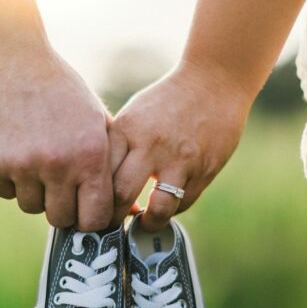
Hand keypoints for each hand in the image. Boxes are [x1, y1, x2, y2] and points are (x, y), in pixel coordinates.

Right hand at [0, 47, 113, 230]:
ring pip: (30, 206)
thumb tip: (130, 212)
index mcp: (90, 155)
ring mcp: (21, 165)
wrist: (10, 59)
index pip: (95, 218)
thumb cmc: (61, 92)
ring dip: (34, 190)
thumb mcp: (96, 121)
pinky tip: (14, 148)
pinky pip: (3, 191)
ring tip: (35, 156)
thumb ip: (113, 166)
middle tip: (58, 183)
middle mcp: (57, 164)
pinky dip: (8, 178)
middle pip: (60, 218)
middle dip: (61, 206)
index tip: (84, 210)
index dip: (90, 218)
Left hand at [109, 61, 250, 230]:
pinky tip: (166, 205)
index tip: (92, 208)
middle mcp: (151, 146)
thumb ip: (118, 147)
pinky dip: (172, 210)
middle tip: (112, 225)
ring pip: (158, 208)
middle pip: (121, 196)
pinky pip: (183, 203)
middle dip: (113, 218)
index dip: (93, 198)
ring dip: (148, 223)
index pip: (100, 174)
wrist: (214, 82)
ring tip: (143, 223)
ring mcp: (180, 160)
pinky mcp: (204, 169)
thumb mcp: (134, 116)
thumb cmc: (167, 101)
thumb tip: (97, 185)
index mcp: (127, 130)